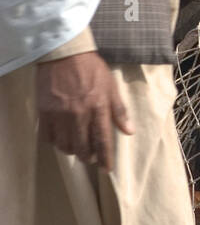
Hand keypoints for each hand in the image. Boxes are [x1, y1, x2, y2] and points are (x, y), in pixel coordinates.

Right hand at [37, 51, 132, 171]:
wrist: (64, 54)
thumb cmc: (91, 68)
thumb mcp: (111, 86)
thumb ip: (119, 110)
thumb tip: (129, 131)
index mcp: (98, 108)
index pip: (103, 140)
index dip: (105, 158)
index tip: (107, 169)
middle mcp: (79, 115)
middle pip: (83, 148)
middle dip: (89, 157)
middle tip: (91, 157)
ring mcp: (60, 115)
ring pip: (65, 146)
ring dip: (72, 151)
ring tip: (76, 147)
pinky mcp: (45, 113)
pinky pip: (49, 138)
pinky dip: (55, 142)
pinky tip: (61, 138)